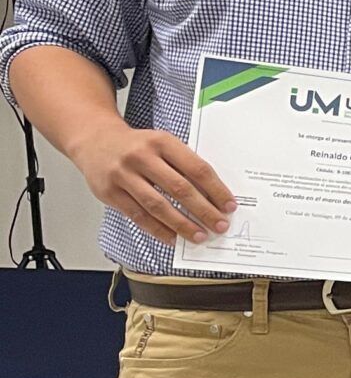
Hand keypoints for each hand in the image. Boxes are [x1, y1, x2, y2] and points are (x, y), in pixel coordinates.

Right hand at [68, 122, 234, 245]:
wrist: (94, 140)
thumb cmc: (136, 145)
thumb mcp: (162, 144)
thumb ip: (183, 164)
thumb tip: (212, 196)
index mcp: (162, 142)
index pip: (197, 168)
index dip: (216, 190)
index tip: (229, 206)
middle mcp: (142, 157)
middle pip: (179, 189)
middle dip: (203, 211)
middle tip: (219, 226)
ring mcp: (123, 175)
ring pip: (158, 205)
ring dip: (181, 224)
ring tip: (198, 236)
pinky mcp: (110, 192)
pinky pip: (138, 215)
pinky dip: (157, 229)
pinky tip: (172, 237)